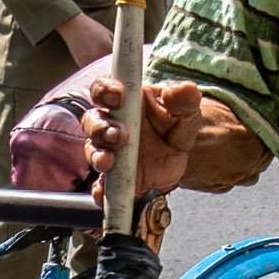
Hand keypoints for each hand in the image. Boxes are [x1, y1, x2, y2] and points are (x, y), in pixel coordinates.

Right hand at [82, 76, 198, 192]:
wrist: (179, 156)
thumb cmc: (175, 125)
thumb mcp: (186, 110)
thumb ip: (185, 99)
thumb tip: (183, 89)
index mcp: (124, 101)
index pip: (104, 88)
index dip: (105, 90)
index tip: (119, 97)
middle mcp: (110, 123)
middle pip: (92, 120)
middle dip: (100, 127)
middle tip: (119, 135)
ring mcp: (109, 150)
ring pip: (93, 150)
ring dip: (98, 155)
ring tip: (109, 160)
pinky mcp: (112, 176)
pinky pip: (99, 183)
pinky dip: (99, 189)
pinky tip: (103, 191)